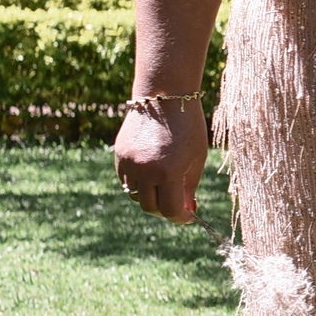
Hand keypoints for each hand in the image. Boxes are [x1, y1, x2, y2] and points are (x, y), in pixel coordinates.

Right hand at [113, 101, 208, 223]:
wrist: (164, 97)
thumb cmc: (188, 127)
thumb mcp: (196, 158)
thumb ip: (190, 187)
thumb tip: (185, 210)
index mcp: (169, 172)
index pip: (171, 210)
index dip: (181, 218)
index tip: (188, 217)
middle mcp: (145, 170)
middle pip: (150, 206)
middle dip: (165, 209)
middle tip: (177, 203)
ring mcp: (128, 163)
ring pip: (135, 194)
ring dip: (150, 195)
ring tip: (165, 184)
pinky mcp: (119, 155)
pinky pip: (126, 179)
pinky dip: (138, 182)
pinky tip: (151, 171)